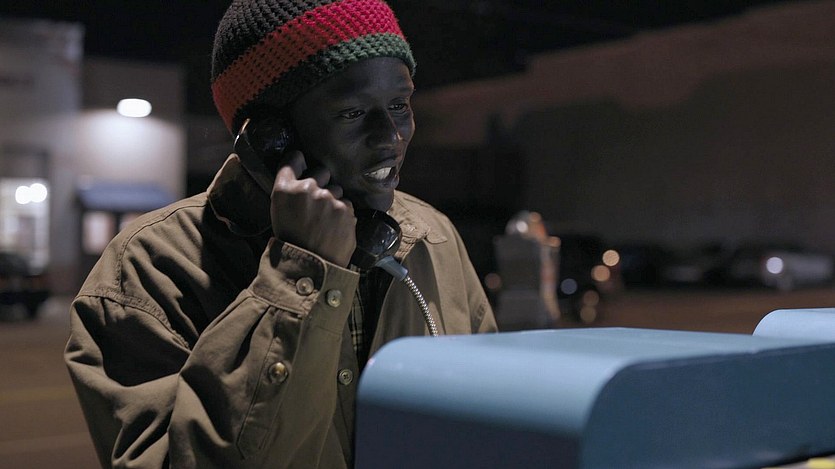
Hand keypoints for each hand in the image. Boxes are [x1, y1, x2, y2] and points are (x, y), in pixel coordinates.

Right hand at [271, 151, 356, 266]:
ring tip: (326, 220)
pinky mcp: (346, 209)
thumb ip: (290, 191)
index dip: (299, 161)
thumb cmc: (292, 240)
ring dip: (333, 199)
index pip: (293, 159)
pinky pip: (347, 203)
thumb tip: (303, 172)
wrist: (310, 266)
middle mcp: (307, 188)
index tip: (302, 165)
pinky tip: (334, 227)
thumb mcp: (279, 212)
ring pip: (336, 189)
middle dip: (321, 182)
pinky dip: (343, 213)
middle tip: (317, 203)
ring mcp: (329, 197)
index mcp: (284, 189)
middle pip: (321, 171)